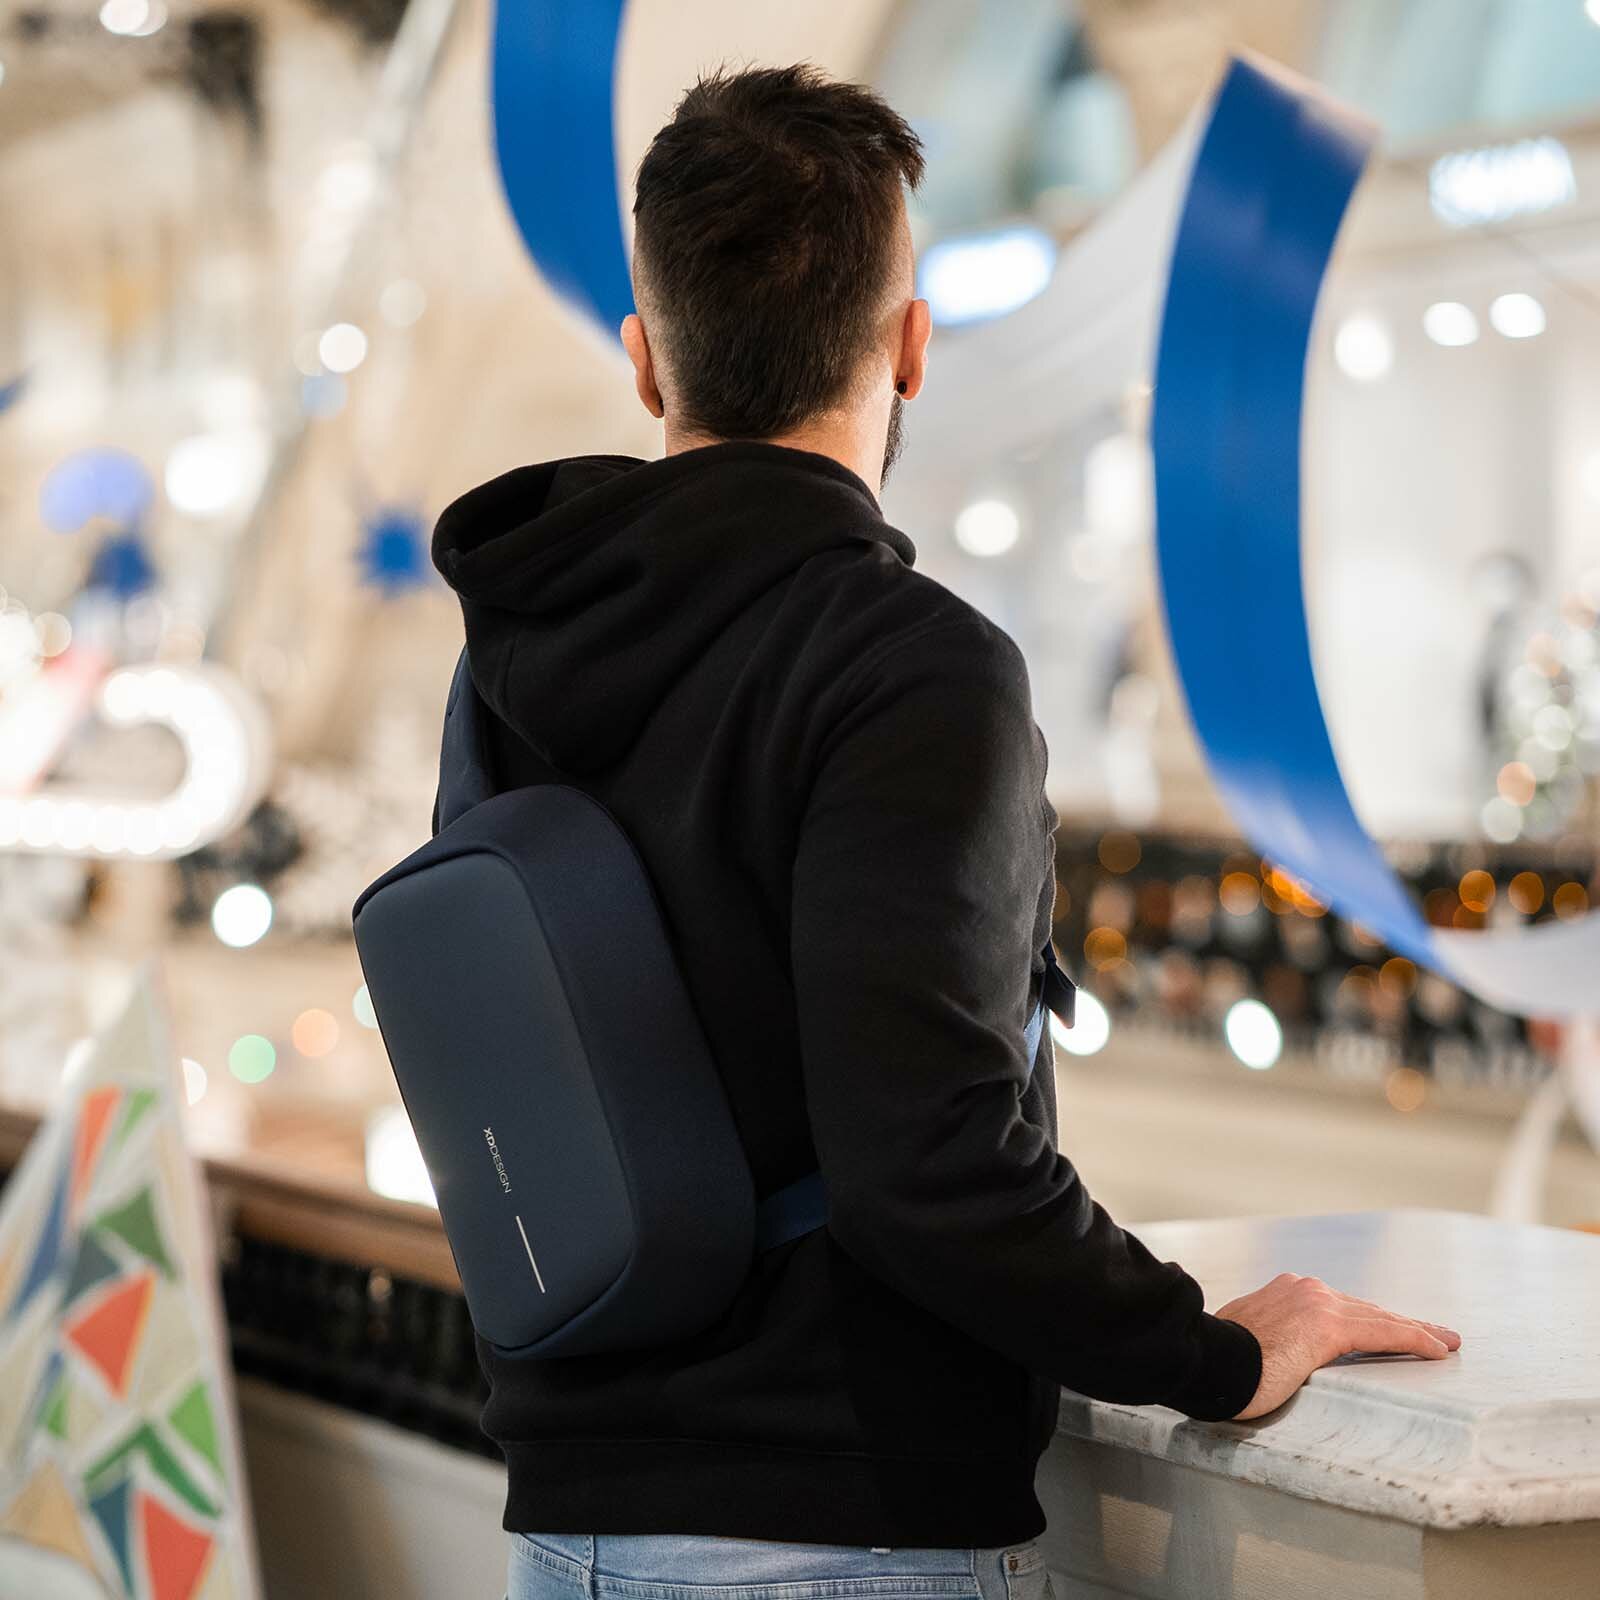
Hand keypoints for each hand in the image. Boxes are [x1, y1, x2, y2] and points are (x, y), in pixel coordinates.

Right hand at [1215, 1272, 1461, 1420]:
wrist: (1204, 1359)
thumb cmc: (1217, 1360)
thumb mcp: (1245, 1338)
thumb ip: (1268, 1336)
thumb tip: (1272, 1353)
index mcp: (1283, 1292)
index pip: (1338, 1306)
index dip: (1369, 1318)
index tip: (1389, 1327)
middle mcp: (1302, 1289)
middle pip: (1364, 1308)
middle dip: (1400, 1321)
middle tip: (1434, 1333)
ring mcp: (1316, 1303)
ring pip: (1380, 1317)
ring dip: (1416, 1329)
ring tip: (1445, 1342)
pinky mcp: (1327, 1326)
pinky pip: (1384, 1332)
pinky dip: (1414, 1339)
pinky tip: (1438, 1350)